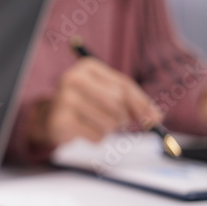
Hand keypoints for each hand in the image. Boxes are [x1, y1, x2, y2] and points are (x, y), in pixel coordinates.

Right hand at [30, 58, 162, 145]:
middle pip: (116, 103)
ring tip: (96, 125)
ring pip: (108, 122)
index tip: (153, 119)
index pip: (123, 86)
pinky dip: (96, 139)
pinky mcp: (60, 121)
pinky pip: (95, 136)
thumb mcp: (108, 93)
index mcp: (87, 67)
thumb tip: (155, 118)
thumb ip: (133, 101)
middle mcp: (72, 79)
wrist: (51, 118)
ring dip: (109, 130)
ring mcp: (64, 100)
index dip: (141, 104)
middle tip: (117, 122)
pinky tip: (85, 132)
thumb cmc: (86, 104)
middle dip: (122, 118)